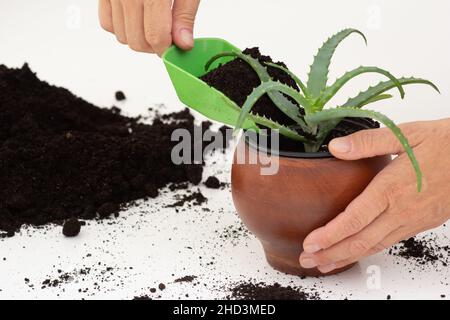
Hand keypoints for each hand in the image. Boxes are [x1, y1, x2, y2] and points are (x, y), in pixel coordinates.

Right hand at [98, 0, 199, 55]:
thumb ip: (184, 14)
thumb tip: (183, 43)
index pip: (155, 37)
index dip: (167, 49)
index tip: (176, 48)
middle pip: (136, 41)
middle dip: (154, 46)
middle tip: (168, 36)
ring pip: (121, 35)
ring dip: (138, 38)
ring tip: (154, 24)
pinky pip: (106, 22)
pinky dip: (121, 27)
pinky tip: (137, 17)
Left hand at [299, 119, 449, 273]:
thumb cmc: (442, 144)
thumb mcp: (404, 134)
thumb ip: (368, 141)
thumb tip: (335, 147)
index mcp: (391, 189)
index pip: (354, 220)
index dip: (330, 235)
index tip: (310, 243)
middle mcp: (400, 210)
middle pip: (360, 241)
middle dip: (331, 253)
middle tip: (307, 260)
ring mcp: (411, 221)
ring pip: (374, 246)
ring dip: (346, 257)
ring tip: (324, 263)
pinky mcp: (419, 224)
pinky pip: (389, 243)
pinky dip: (367, 251)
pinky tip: (355, 252)